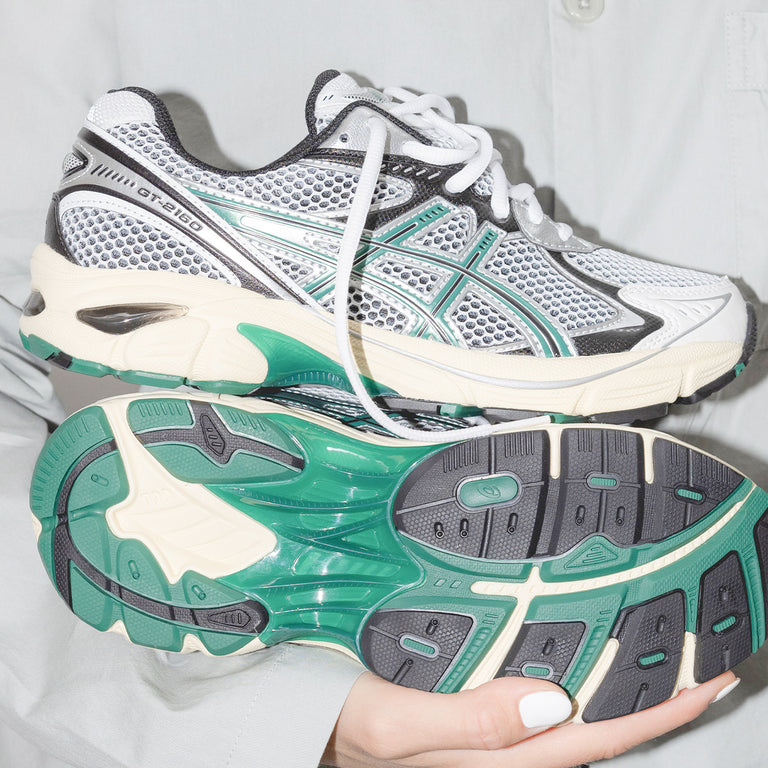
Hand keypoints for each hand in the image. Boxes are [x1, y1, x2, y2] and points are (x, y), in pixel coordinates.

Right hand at [322, 670, 737, 767]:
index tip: (705, 684)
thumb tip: (550, 701)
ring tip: (657, 651)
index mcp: (494, 758)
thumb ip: (468, 720)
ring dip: (618, 686)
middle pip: (596, 729)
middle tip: (698, 659)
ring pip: (573, 714)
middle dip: (652, 699)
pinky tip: (579, 650)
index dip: (654, 714)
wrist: (308, 728)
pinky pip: (541, 699)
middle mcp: (505, 750)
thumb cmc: (345, 728)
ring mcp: (493, 736)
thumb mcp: (394, 725)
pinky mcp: (477, 716)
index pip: (592, 737)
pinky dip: (574, 676)